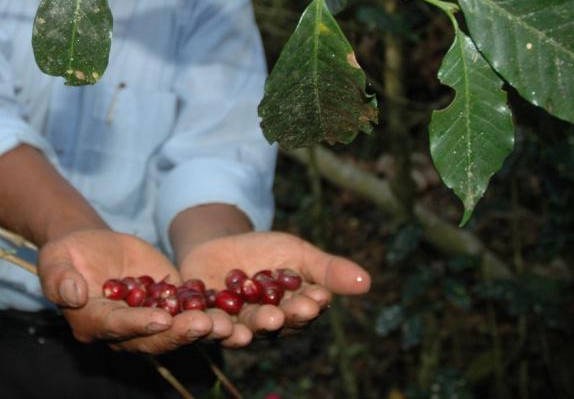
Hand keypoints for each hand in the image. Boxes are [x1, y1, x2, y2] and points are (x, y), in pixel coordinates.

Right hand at [38, 228, 224, 352]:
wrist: (90, 247)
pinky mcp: (169, 304)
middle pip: (154, 337)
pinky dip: (211, 311)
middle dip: (181, 333)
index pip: (118, 327)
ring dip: (204, 329)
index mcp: (94, 324)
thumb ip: (59, 279)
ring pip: (178, 330)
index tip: (161, 319)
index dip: (139, 324)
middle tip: (206, 325)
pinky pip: (190, 310)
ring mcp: (150, 319)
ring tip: (228, 325)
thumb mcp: (55, 260)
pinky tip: (234, 309)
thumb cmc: (66, 254)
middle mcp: (125, 331)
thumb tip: (72, 294)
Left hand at [178, 231, 370, 346]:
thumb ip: (327, 269)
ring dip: (248, 328)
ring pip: (243, 329)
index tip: (317, 298)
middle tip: (282, 313)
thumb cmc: (266, 251)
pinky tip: (215, 321)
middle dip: (279, 318)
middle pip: (275, 324)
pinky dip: (212, 324)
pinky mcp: (206, 321)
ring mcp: (235, 325)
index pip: (304, 310)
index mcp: (292, 312)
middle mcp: (266, 325)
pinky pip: (208, 325)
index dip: (309, 305)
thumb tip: (367, 281)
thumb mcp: (297, 253)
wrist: (218, 245)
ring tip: (250, 321)